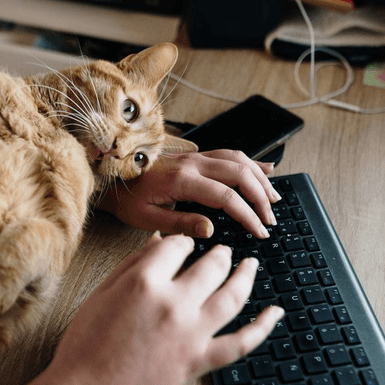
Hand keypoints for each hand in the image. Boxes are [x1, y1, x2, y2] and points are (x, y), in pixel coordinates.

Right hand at [0, 233, 282, 384]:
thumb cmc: (84, 345)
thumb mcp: (102, 293)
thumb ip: (134, 264)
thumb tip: (159, 241)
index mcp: (144, 281)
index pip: (177, 245)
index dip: (180, 243)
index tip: (180, 246)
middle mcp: (174, 304)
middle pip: (211, 265)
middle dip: (218, 253)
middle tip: (221, 252)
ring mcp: (191, 334)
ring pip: (233, 295)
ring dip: (246, 275)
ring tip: (250, 265)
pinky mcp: (198, 362)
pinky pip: (241, 343)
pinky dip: (263, 328)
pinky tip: (276, 312)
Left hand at [97, 150, 279, 238]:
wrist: (109, 176)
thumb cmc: (126, 199)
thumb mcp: (146, 219)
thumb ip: (179, 224)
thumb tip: (211, 230)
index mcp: (182, 180)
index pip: (226, 196)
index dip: (247, 214)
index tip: (259, 231)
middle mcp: (192, 163)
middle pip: (240, 174)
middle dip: (261, 197)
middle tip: (270, 219)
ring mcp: (195, 156)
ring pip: (238, 160)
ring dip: (260, 179)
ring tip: (274, 199)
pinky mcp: (194, 156)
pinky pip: (229, 153)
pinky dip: (251, 162)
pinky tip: (267, 169)